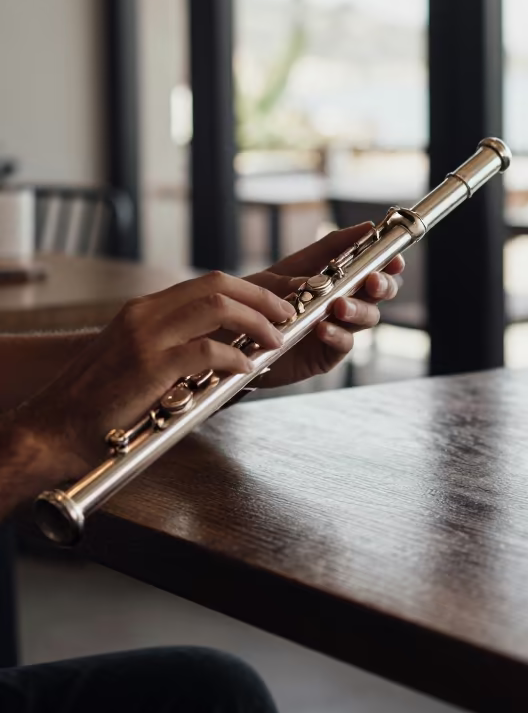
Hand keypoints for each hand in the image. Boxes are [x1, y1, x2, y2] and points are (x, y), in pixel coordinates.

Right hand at [12, 272, 294, 483]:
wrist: (54, 428)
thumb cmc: (99, 404)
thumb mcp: (139, 361)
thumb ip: (175, 347)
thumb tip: (226, 350)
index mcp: (145, 310)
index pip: (208, 283)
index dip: (250, 291)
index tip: (277, 305)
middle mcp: (145, 315)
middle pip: (219, 286)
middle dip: (262, 298)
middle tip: (288, 317)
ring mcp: (145, 337)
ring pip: (217, 308)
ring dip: (256, 322)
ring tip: (276, 340)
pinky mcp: (148, 366)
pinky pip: (205, 351)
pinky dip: (234, 358)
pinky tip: (248, 370)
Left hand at [245, 224, 404, 386]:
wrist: (229, 343)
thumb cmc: (248, 305)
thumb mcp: (268, 283)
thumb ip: (297, 278)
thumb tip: (323, 276)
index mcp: (327, 273)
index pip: (359, 257)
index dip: (379, 251)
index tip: (392, 252)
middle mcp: (338, 297)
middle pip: (374, 288)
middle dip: (381, 283)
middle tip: (374, 281)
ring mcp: (336, 325)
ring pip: (367, 315)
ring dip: (359, 308)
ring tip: (340, 306)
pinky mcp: (327, 352)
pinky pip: (344, 343)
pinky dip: (338, 335)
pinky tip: (325, 329)